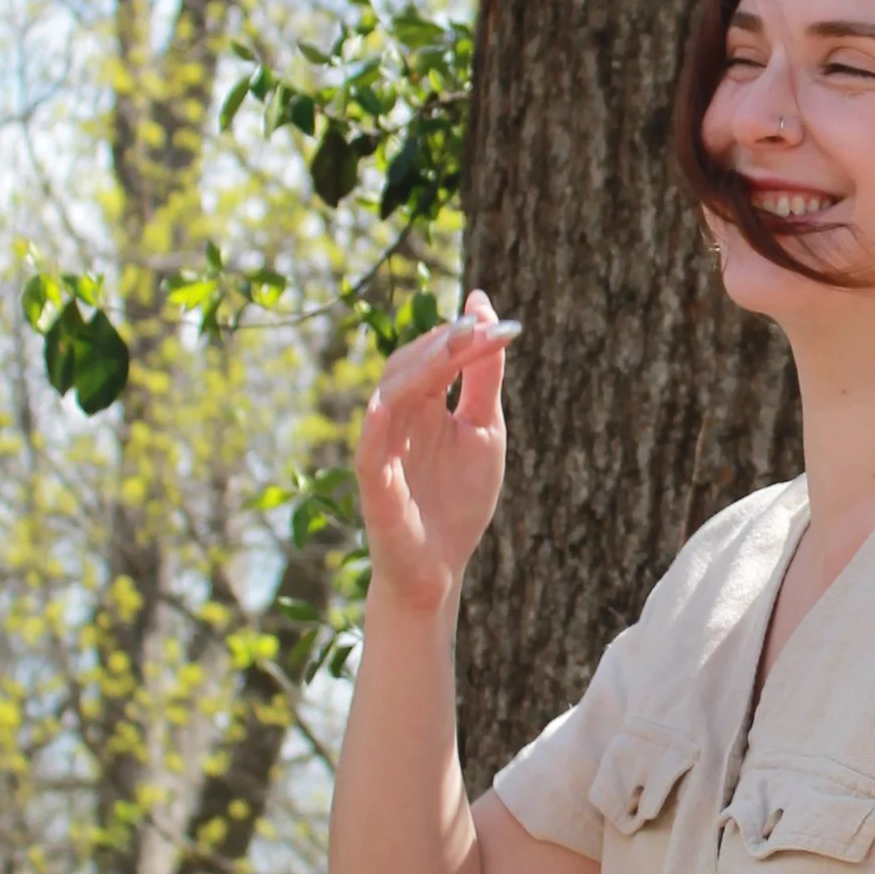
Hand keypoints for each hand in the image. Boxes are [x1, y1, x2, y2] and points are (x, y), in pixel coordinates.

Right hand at [354, 294, 511, 620]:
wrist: (442, 565)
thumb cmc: (460, 498)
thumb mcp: (484, 427)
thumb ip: (483, 375)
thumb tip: (485, 308)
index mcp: (424, 402)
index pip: (439, 356)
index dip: (468, 337)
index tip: (504, 324)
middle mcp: (398, 416)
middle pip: (412, 365)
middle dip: (445, 343)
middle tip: (478, 326)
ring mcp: (383, 446)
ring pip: (391, 393)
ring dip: (420, 367)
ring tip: (452, 345)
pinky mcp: (374, 481)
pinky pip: (370, 446)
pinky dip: (377, 422)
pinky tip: (388, 401)